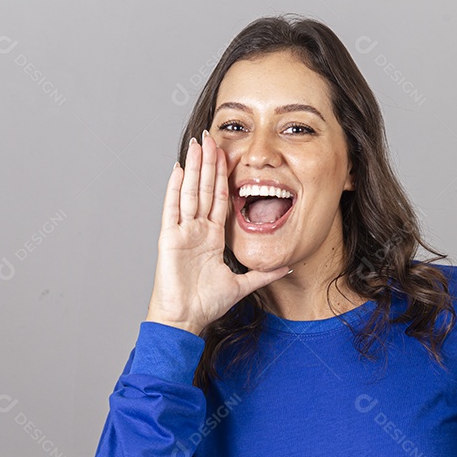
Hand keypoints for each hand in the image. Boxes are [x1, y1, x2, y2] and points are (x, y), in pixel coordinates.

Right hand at [145, 130, 291, 335]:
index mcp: (212, 237)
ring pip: (189, 192)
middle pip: (204, 189)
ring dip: (194, 167)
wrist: (185, 319)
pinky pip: (172, 208)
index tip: (228, 155)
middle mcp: (196, 230)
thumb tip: (286, 266)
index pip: (220, 199)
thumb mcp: (242, 285)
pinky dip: (175, 188)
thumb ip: (263, 274)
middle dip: (209, 162)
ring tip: (198, 144)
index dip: (224, 176)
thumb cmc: (205, 304)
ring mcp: (182, 232)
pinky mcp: (169, 238)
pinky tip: (179, 168)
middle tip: (211, 136)